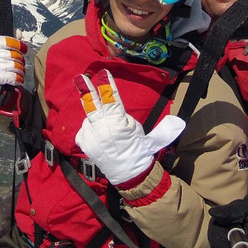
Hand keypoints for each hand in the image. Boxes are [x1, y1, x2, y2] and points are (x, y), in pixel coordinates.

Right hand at [0, 36, 28, 100]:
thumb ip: (10, 42)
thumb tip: (18, 32)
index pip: (8, 41)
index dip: (19, 45)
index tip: (24, 50)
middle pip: (15, 55)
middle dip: (22, 62)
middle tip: (20, 66)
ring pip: (16, 66)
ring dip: (21, 71)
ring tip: (19, 73)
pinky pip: (13, 76)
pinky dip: (18, 79)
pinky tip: (18, 80)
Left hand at [74, 69, 184, 184]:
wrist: (129, 175)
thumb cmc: (139, 152)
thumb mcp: (148, 137)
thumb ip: (154, 127)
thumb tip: (168, 121)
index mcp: (118, 124)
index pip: (111, 99)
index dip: (107, 85)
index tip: (103, 72)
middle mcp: (102, 129)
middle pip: (92, 105)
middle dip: (86, 89)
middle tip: (80, 77)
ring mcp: (92, 137)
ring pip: (90, 118)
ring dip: (95, 117)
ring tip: (103, 123)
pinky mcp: (85, 145)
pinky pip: (85, 130)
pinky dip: (91, 128)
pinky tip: (98, 132)